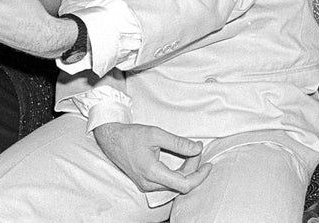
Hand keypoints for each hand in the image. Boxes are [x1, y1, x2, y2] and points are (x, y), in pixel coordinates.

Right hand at [93, 122, 211, 194]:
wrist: (111, 139)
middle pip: (181, 184)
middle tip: (197, 149)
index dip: (199, 175)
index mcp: (152, 172)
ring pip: (174, 184)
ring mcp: (146, 185)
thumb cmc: (131, 135)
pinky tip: (181, 160)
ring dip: (186, 171)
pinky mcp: (145, 182)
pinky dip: (177, 173)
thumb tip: (197, 148)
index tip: (208, 164)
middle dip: (194, 168)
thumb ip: (178, 142)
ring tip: (191, 153)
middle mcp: (149, 183)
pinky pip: (167, 182)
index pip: (184, 184)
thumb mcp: (156, 134)